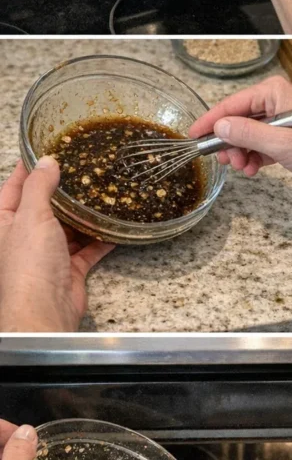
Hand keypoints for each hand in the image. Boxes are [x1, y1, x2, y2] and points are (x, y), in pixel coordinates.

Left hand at [0, 158, 114, 331]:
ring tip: (102, 193)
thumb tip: (47, 161)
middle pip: (44, 207)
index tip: (46, 149)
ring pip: (67, 228)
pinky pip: (86, 250)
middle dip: (62, 191)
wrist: (44, 310)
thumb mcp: (31, 216)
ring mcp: (47, 254)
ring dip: (83, 215)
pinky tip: (113, 227)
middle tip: (83, 169)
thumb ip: (39, 186)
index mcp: (5, 222)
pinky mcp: (68, 269)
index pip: (15, 186)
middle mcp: (23, 237)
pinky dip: (99, 240)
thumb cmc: (29, 265)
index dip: (29, 168)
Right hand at [188, 75, 291, 182]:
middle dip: (230, 142)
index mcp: (274, 93)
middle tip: (226, 160)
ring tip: (244, 168)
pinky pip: (261, 144)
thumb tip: (220, 127)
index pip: (232, 104)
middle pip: (238, 120)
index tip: (193, 136)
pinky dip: (255, 157)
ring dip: (242, 152)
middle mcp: (276, 102)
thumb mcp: (283, 143)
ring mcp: (281, 119)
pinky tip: (253, 169)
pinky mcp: (286, 136)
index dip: (211, 121)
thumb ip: (249, 134)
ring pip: (248, 134)